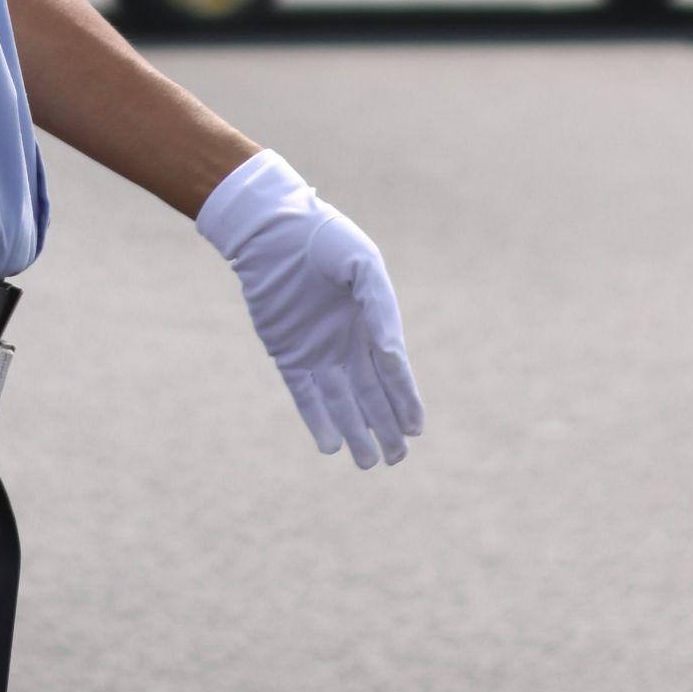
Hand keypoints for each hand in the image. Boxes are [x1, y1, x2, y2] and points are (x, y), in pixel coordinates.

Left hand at [196, 149, 423, 466]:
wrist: (275, 230)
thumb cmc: (326, 240)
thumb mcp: (364, 267)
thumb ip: (381, 310)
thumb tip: (394, 357)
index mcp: (371, 322)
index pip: (393, 372)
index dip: (406, 400)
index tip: (417, 429)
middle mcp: (347, 342)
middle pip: (370, 394)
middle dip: (386, 427)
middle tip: (396, 458)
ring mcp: (317, 350)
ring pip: (341, 402)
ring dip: (354, 431)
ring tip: (368, 462)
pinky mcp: (286, 353)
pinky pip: (304, 394)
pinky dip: (316, 419)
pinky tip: (330, 444)